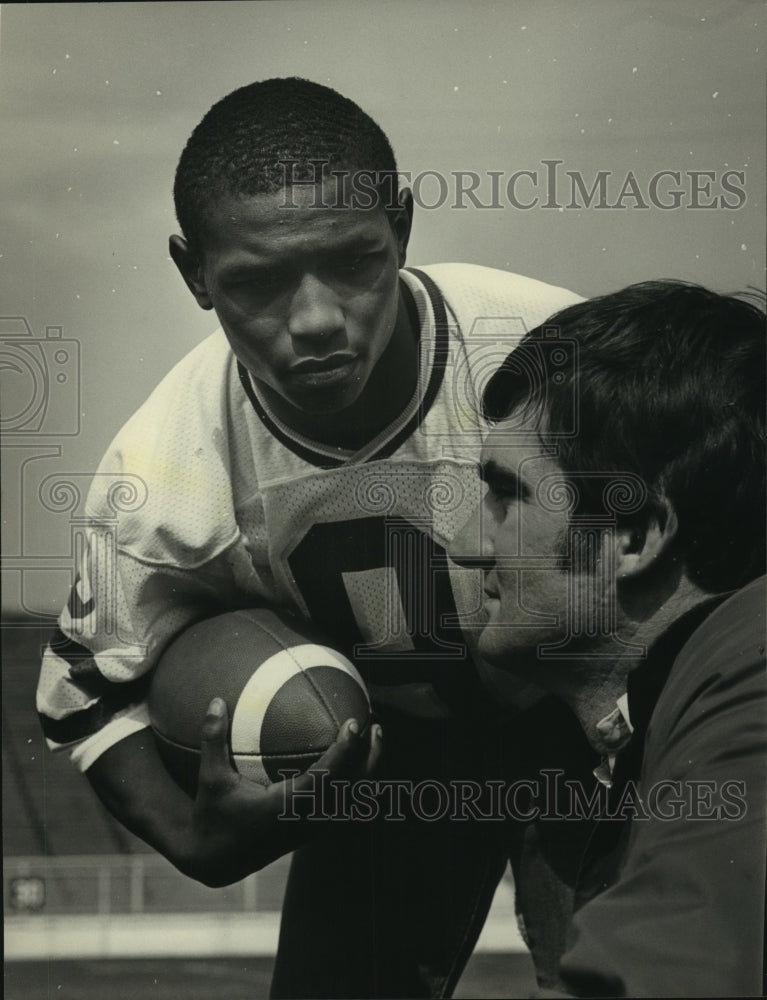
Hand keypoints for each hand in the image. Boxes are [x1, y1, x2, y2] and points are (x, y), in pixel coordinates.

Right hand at [188, 697, 381, 885]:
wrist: (216, 860)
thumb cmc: (212, 816)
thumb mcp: (209, 778)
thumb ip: (213, 740)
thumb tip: (215, 701)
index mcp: (286, 807)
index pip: (326, 777)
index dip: (344, 751)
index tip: (354, 723)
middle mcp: (306, 820)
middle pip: (354, 791)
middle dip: (371, 759)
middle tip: (376, 726)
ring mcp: (313, 829)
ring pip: (355, 802)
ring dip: (369, 771)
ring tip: (375, 740)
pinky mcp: (313, 832)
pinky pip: (346, 808)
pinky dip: (358, 784)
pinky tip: (357, 762)